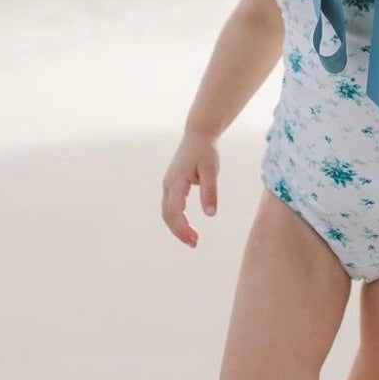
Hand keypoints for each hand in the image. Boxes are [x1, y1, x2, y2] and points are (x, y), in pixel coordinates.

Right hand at [160, 130, 219, 248]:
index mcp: (176, 181)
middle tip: (195, 244)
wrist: (198, 135)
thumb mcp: (211, 170)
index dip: (183, 228)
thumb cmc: (206, 152)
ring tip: (193, 239)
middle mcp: (168, 185)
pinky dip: (177, 220)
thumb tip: (211, 214)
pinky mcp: (172, 185)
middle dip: (179, 232)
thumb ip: (210, 191)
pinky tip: (188, 227)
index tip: (195, 239)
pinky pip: (170, 207)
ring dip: (177, 228)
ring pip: (167, 212)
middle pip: (167, 215)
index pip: (175, 211)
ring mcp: (168, 185)